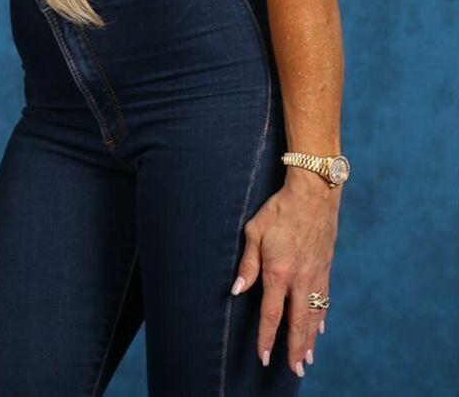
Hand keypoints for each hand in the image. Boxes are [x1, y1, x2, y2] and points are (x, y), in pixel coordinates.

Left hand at [231, 175, 339, 375]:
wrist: (313, 194)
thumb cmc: (279, 209)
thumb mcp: (254, 232)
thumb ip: (247, 264)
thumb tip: (238, 291)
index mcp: (278, 272)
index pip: (272, 314)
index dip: (268, 337)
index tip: (264, 356)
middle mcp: (300, 279)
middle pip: (297, 322)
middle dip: (294, 348)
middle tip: (295, 370)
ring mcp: (316, 275)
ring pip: (313, 315)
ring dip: (309, 339)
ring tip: (307, 359)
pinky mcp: (325, 268)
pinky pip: (324, 299)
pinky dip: (321, 317)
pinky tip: (319, 329)